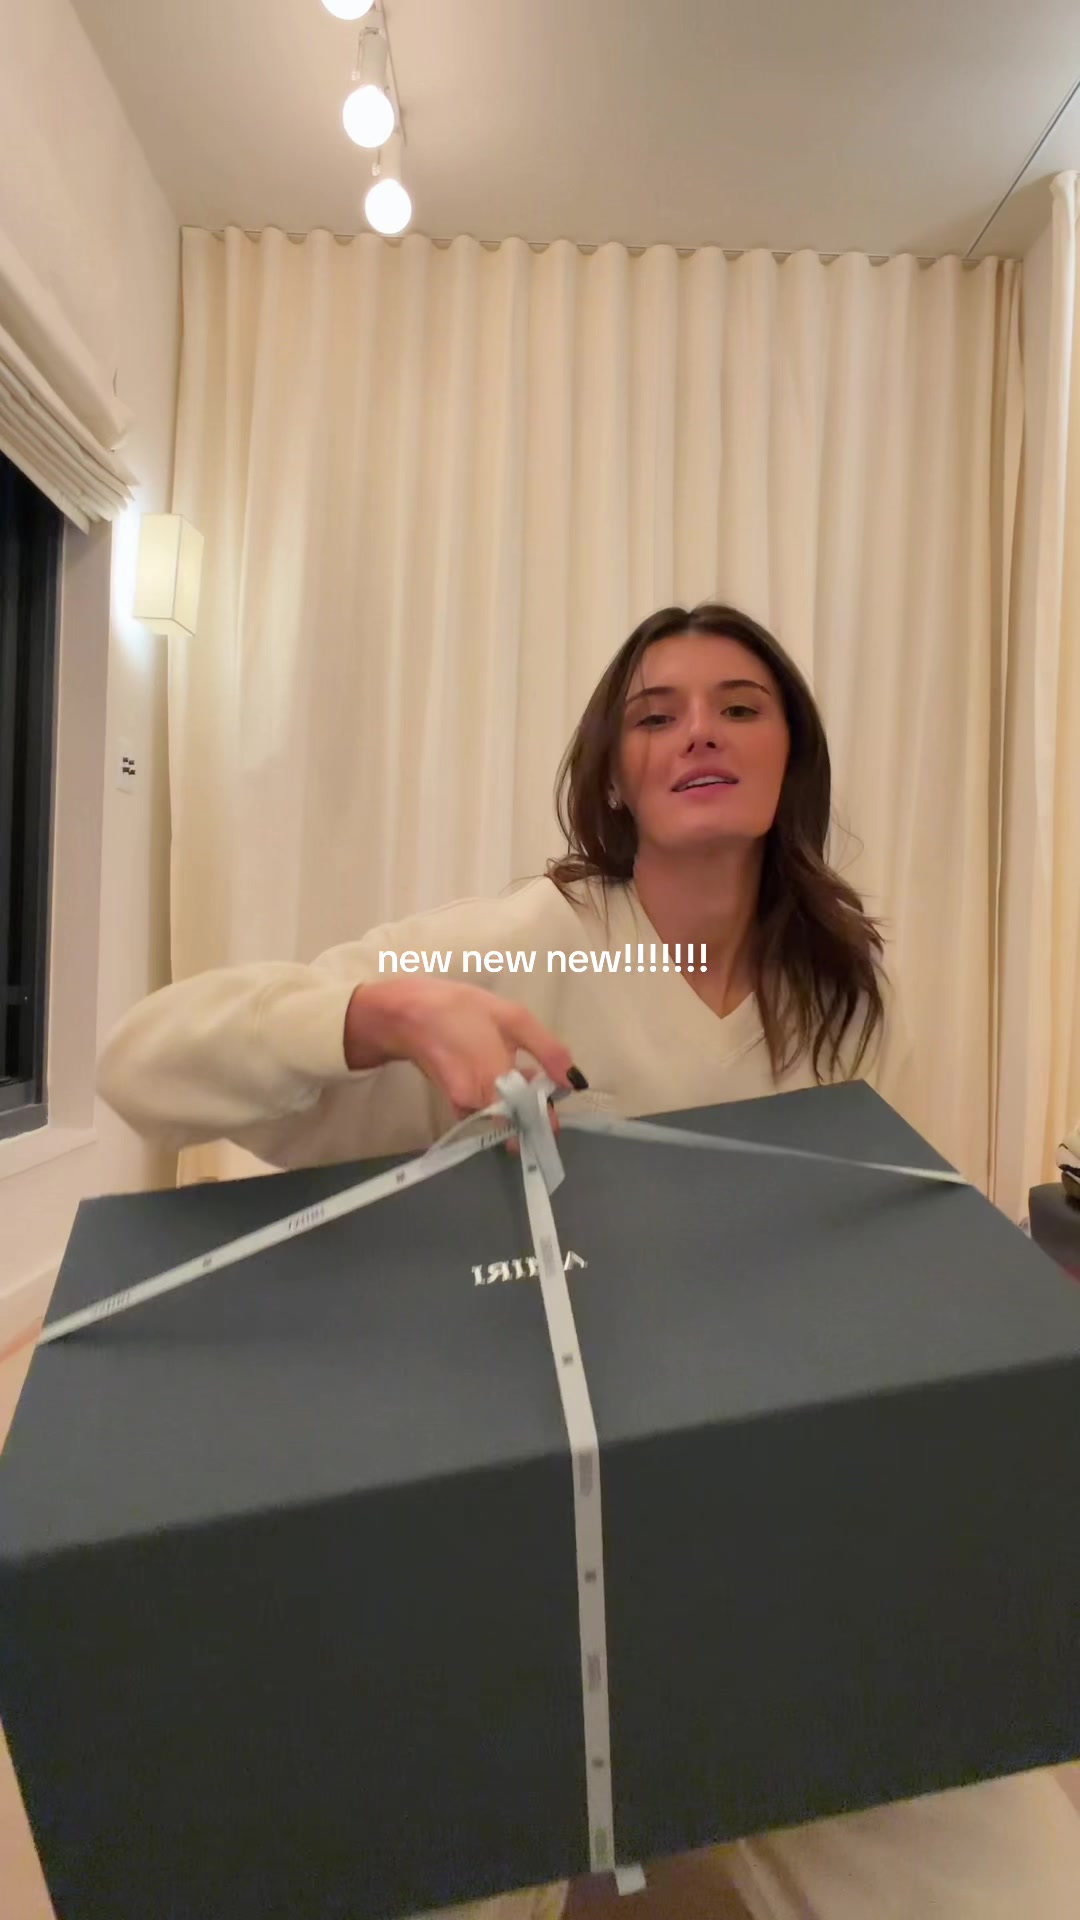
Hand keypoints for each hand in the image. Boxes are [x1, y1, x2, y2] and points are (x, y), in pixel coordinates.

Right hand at [343, 978, 584, 1117]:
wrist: (405, 1014)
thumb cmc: (460, 1010)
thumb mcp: (513, 1019)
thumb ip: (548, 1051)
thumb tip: (576, 1081)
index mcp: (497, 1084)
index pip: (533, 1120)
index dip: (548, 1116)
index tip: (557, 1103)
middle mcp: (480, 1106)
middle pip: (520, 1120)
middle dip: (534, 1106)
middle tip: (542, 1079)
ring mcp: (464, 1108)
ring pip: (504, 1115)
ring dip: (518, 1099)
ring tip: (522, 1069)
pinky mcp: (454, 1104)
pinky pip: (487, 1108)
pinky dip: (498, 1096)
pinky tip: (499, 1069)